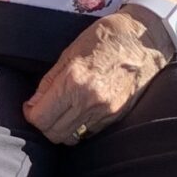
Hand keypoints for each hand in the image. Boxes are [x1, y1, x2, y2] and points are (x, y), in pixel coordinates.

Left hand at [22, 10, 169, 144]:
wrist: (145, 39)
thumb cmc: (105, 38)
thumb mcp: (70, 52)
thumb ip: (50, 81)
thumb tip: (33, 104)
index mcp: (74, 81)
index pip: (41, 118)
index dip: (31, 115)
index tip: (31, 107)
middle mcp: (90, 100)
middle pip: (54, 133)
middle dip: (44, 125)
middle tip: (43, 111)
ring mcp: (105, 111)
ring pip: (71, 138)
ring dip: (61, 129)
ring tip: (60, 113)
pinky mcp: (117, 116)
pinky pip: (89, 132)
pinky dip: (79, 127)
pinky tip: (79, 111)